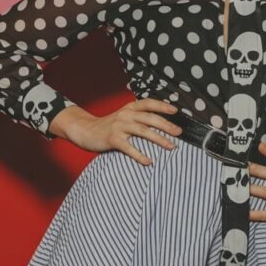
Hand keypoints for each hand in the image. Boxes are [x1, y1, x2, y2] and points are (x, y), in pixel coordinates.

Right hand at [53, 98, 181, 165]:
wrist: (86, 130)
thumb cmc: (110, 125)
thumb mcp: (124, 116)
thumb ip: (139, 117)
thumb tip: (162, 122)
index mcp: (130, 107)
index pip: (148, 103)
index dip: (162, 106)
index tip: (176, 110)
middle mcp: (125, 115)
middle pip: (150, 118)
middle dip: (166, 125)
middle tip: (179, 132)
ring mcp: (119, 126)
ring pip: (143, 132)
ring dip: (159, 139)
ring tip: (171, 146)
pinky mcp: (113, 139)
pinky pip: (129, 148)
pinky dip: (140, 155)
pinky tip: (149, 161)